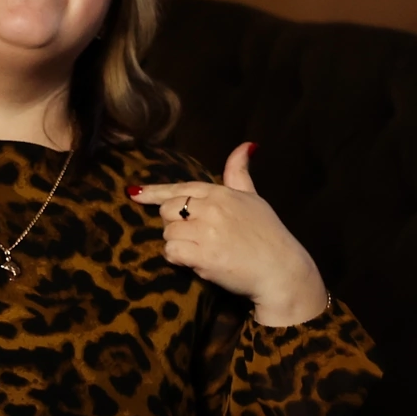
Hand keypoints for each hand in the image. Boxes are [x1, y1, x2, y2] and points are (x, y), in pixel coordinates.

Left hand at [129, 144, 328, 324]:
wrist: (281, 270)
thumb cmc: (269, 235)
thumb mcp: (255, 198)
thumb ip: (240, 173)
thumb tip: (246, 145)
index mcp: (221, 192)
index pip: (180, 188)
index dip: (154, 192)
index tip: (135, 193)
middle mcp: (211, 208)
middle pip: (167, 211)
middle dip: (174, 224)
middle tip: (194, 237)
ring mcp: (207, 232)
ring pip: (168, 233)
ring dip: (178, 245)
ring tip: (200, 251)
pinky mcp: (203, 256)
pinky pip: (172, 252)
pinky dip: (178, 259)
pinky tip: (195, 262)